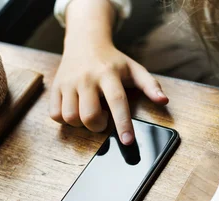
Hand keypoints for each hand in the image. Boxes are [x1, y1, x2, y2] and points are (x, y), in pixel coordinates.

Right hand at [49, 43, 168, 144]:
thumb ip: (150, 86)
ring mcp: (68, 82)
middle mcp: (86, 78)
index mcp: (108, 74)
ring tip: (90, 112)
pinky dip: (65, 120)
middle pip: (89, 115)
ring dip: (81, 124)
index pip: (117, 101)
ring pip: (70, 117)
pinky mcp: (55, 87)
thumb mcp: (134, 69)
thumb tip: (163, 101)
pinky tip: (76, 111)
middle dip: (98, 126)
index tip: (128, 141)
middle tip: (104, 119)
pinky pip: (55, 115)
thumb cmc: (113, 61)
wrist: (85, 42)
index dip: (123, 123)